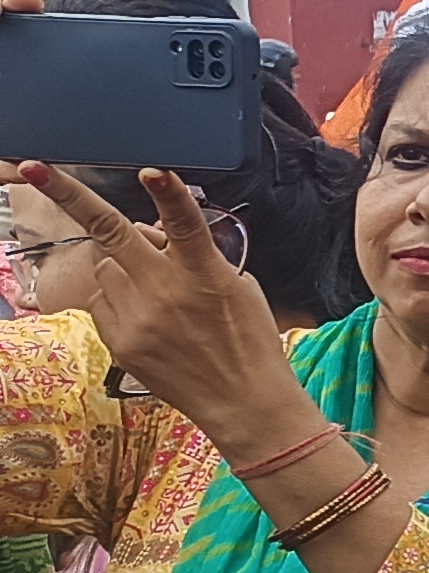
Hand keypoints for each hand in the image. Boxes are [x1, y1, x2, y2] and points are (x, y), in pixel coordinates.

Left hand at [14, 159, 300, 453]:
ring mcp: (138, 318)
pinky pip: (102, 302)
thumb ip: (196, 255)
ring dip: (120, 266)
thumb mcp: (238, 287)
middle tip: (36, 171)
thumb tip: (149, 234)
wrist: (242, 401)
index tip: (152, 172)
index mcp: (206, 274)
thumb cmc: (248, 341)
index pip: (185, 225)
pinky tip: (148, 319)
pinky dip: (118, 301)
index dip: (168, 196)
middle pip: (110, 233)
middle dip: (70, 196)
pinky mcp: (120, 341)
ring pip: (105, 268)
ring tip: (154, 292)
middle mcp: (166, 292)